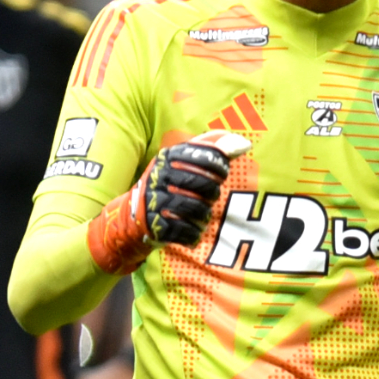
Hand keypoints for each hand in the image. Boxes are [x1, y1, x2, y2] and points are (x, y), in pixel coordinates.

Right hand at [87, 131, 250, 273]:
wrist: (133, 215)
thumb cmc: (170, 184)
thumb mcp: (185, 161)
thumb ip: (214, 148)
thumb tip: (245, 144)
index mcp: (169, 156)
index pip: (205, 156)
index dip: (220, 167)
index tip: (221, 176)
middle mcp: (160, 175)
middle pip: (203, 184)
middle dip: (212, 194)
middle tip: (209, 198)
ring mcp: (155, 200)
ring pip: (195, 208)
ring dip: (204, 215)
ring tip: (201, 215)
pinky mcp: (154, 224)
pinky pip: (185, 230)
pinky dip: (193, 234)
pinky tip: (192, 232)